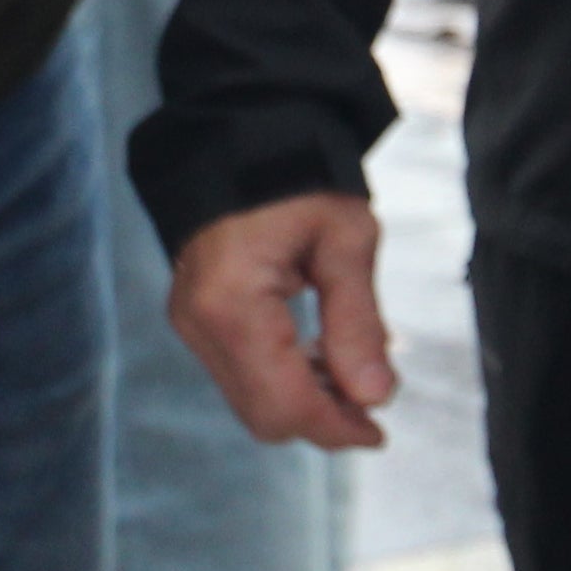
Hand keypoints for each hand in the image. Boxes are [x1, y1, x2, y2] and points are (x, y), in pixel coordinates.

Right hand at [169, 192, 397, 450]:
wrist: (244, 137)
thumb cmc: (298, 175)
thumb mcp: (345, 240)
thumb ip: (359, 322)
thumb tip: (375, 397)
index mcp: (233, 304)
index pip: (285, 402)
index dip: (335, 428)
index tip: (379, 433)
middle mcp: (200, 323)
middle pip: (263, 413)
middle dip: (322, 421)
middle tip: (374, 408)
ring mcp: (192, 322)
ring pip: (250, 399)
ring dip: (305, 401)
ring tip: (355, 378)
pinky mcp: (197, 317)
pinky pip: (240, 372)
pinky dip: (283, 379)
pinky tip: (321, 358)